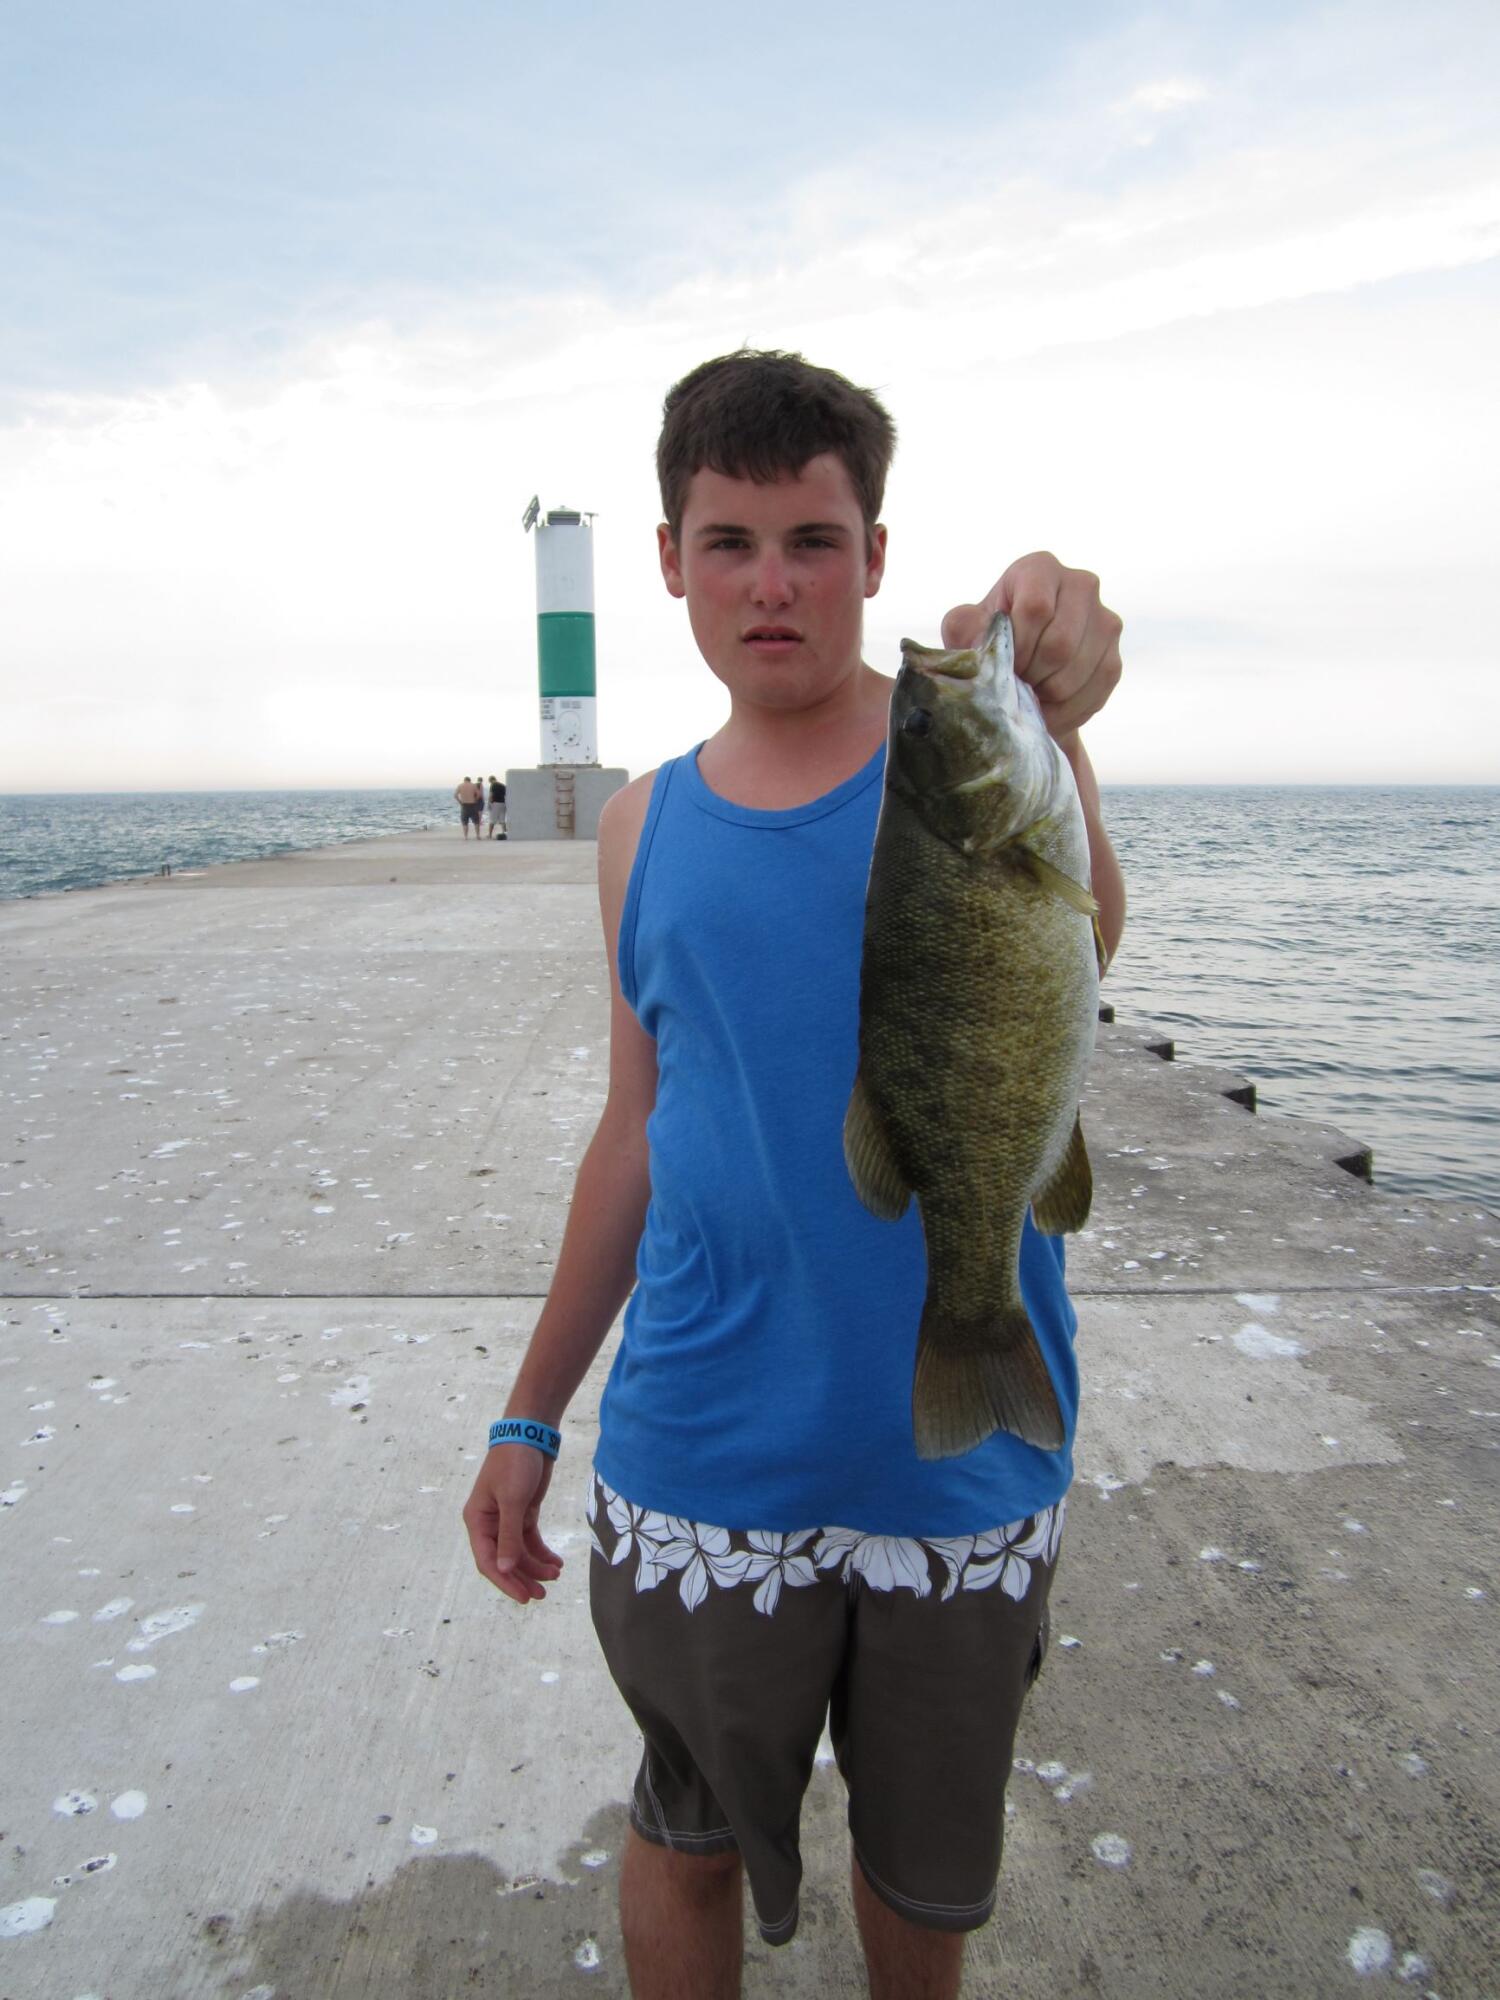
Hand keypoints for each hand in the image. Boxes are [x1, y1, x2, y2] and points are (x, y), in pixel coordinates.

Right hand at [462, 1445, 564, 1605]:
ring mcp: (506, 1519)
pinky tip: (556, 1562)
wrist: (531, 1435)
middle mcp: (488, 1523)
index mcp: (477, 1521)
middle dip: (522, 1578)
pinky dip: (542, 1553)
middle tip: (542, 1594)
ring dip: (535, 1566)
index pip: (488, 1561)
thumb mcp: (513, 1500)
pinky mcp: (523, 1513)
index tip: (524, 1596)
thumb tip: (505, 1569)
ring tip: (555, 1575)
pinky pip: (530, 1541)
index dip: (505, 1581)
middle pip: (504, 1560)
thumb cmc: (515, 1463)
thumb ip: (509, 1536)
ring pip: (519, 1553)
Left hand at [942, 553, 1122, 744]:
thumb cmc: (989, 638)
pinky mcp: (1115, 657)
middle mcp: (1081, 585)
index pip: (1036, 608)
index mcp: (1040, 568)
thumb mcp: (967, 628)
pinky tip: (1047, 708)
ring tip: (1028, 697)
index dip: (1018, 646)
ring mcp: (1105, 621)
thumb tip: (981, 640)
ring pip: (1075, 673)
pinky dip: (1065, 711)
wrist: (1020, 664)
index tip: (1005, 663)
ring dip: (1045, 696)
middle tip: (1015, 685)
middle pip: (1060, 644)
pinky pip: (1094, 691)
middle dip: (1030, 675)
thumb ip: (965, 628)